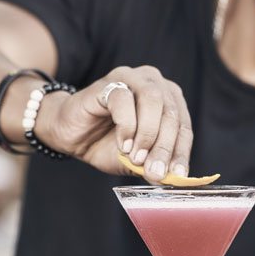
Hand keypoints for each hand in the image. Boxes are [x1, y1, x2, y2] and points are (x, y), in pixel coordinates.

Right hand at [37, 65, 192, 181]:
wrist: (70, 135)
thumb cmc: (106, 144)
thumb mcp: (135, 161)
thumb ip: (153, 165)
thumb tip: (171, 177)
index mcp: (169, 100)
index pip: (183, 127)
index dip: (181, 152)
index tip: (177, 175)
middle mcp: (155, 83)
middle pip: (171, 113)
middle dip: (165, 146)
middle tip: (155, 171)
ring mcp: (132, 78)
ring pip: (153, 100)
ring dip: (148, 134)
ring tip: (136, 157)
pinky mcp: (109, 82)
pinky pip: (124, 100)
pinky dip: (127, 125)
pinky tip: (122, 144)